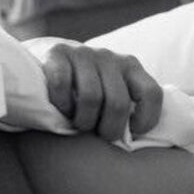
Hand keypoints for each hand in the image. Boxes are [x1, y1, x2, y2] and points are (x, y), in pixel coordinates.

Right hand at [27, 38, 162, 140]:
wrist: (42, 60)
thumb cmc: (83, 88)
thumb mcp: (111, 91)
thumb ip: (126, 106)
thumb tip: (140, 140)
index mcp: (130, 66)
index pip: (151, 93)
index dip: (147, 118)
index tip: (133, 131)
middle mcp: (109, 57)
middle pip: (117, 103)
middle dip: (109, 129)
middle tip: (100, 135)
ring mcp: (83, 53)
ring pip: (90, 97)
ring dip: (83, 120)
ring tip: (79, 124)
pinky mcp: (58, 53)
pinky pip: (62, 85)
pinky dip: (62, 104)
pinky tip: (62, 109)